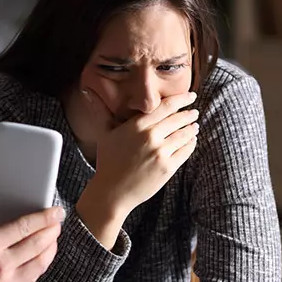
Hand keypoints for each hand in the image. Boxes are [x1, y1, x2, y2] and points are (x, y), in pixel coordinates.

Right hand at [0, 185, 62, 281]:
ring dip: (50, 249)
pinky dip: (40, 266)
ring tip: (51, 239)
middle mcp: (0, 265)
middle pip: (39, 244)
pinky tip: (38, 259)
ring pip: (40, 264)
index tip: (56, 212)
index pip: (26, 227)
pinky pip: (31, 280)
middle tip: (57, 222)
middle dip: (53, 231)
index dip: (45, 218)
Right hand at [77, 90, 197, 243]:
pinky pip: (185, 151)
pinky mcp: (167, 167)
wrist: (112, 191)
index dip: (181, 99)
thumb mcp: (104, 133)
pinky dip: (191, 144)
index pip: (166, 106)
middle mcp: (150, 137)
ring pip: (184, 135)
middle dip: (189, 114)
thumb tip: (86, 90)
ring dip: (191, 129)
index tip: (191, 96)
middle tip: (194, 112)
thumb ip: (100, 110)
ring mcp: (160, 153)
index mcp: (136, 126)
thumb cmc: (107, 161)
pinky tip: (191, 141)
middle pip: (178, 119)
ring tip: (194, 126)